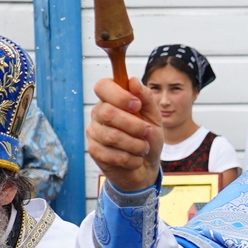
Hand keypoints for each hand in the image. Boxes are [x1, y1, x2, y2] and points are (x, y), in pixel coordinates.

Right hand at [86, 76, 162, 192]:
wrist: (145, 166)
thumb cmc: (148, 137)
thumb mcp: (153, 116)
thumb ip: (146, 97)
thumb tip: (133, 81)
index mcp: (111, 99)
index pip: (103, 86)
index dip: (119, 95)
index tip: (137, 105)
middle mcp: (98, 113)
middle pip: (108, 113)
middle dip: (134, 125)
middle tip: (147, 132)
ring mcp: (94, 132)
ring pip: (111, 136)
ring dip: (135, 144)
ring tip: (144, 148)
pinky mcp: (94, 151)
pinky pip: (110, 154)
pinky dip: (129, 158)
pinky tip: (135, 159)